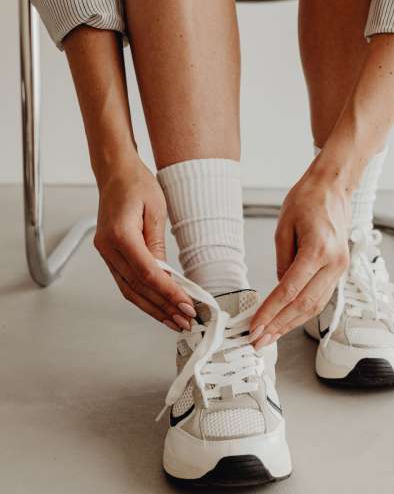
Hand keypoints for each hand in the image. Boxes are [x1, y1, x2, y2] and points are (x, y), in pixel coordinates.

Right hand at [93, 157, 194, 330]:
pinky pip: (126, 283)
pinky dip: (144, 298)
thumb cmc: (136, 184)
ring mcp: (106, 253)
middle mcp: (108, 247)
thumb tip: (167, 276)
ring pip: (130, 291)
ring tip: (175, 321)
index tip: (187, 306)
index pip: (147, 273)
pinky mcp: (109, 256)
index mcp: (120, 235)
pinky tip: (160, 308)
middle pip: (138, 288)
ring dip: (153, 309)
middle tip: (185, 321)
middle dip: (164, 307)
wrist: (115, 173)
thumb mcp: (156, 210)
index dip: (168, 293)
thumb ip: (159, 245)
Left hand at [250, 172, 350, 347]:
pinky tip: (286, 321)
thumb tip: (280, 292)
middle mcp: (333, 263)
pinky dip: (303, 313)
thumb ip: (281, 262)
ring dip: (291, 324)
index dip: (270, 313)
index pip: (289, 291)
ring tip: (270, 336)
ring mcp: (340, 268)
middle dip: (279, 326)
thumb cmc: (307, 199)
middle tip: (258, 341)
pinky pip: (321, 298)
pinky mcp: (339, 270)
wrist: (334, 187)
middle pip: (303, 305)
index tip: (255, 327)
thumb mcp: (283, 227)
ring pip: (315, 306)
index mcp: (318, 249)